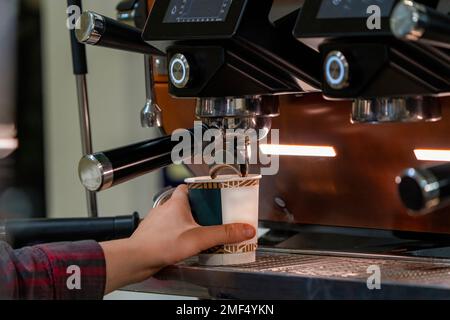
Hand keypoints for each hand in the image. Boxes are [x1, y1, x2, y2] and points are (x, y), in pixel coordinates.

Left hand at [100, 185, 255, 293]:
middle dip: (199, 210)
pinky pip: (169, 232)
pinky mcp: (154, 237)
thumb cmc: (159, 244)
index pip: (188, 187)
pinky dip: (178, 237)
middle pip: (185, 204)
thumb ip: (223, 234)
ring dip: (188, 224)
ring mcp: (158, 223)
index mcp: (176, 203)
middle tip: (212, 217)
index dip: (200, 188)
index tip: (212, 193)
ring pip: (176, 219)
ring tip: (202, 233)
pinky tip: (185, 247)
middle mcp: (165, 210)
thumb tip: (245, 229)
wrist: (136, 259)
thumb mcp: (199, 238)